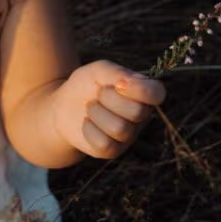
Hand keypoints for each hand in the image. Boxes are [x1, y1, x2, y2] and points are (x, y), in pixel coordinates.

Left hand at [49, 61, 165, 161]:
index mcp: (143, 93)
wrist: (62, 106)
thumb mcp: (98, 71)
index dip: (141, 90)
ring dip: (97, 113)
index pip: (157, 93)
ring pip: (120, 128)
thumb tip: (130, 82)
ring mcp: (128, 135)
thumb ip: (116, 72)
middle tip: (98, 94)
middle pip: (137, 112)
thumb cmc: (86, 85)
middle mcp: (141, 116)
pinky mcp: (112, 151)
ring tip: (90, 107)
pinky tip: (87, 123)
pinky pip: (104, 143)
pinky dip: (89, 129)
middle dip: (109, 99)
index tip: (118, 83)